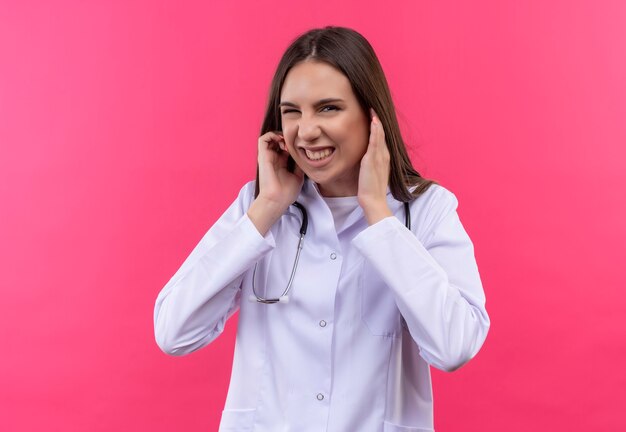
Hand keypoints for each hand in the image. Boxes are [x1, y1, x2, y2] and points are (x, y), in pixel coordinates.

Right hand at [248, 131, 303, 234]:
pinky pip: (263, 139)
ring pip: (270, 137)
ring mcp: (267, 157)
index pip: (285, 147)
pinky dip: (272, 136)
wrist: (277, 200)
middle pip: (277, 140)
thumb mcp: (298, 176)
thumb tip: (305, 157)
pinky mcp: (262, 156)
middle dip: (286, 138)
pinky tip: (281, 142)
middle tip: (294, 144)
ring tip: (287, 143)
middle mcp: (273, 159)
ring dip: (279, 135)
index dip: (292, 143)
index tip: (300, 147)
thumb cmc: (286, 192)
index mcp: (281, 163)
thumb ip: (299, 165)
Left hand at [358, 109, 391, 224]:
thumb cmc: (370, 189)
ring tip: (373, 109)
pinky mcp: (373, 159)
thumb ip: (370, 164)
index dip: (378, 127)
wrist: (373, 200)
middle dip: (378, 120)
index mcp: (383, 158)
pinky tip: (374, 121)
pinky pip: (376, 141)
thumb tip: (365, 159)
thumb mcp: (371, 173)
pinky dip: (375, 130)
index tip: (374, 116)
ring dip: (377, 121)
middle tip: (373, 106)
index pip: (381, 138)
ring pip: (380, 135)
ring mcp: (380, 156)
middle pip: (382, 134)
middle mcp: (384, 155)